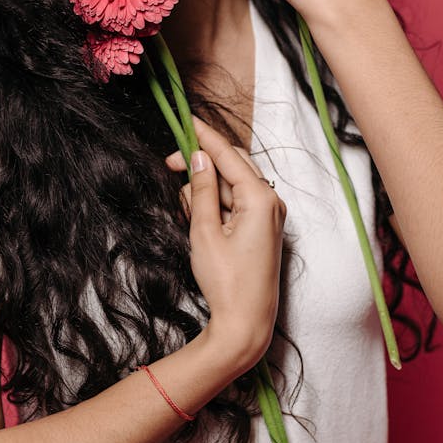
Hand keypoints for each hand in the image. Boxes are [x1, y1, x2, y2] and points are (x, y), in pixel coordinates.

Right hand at [165, 115, 285, 367]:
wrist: (246, 324)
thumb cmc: (226, 282)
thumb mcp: (204, 232)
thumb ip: (202, 189)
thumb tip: (198, 158)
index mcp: (261, 198)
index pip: (228, 154)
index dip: (203, 135)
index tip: (186, 119)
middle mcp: (271, 201)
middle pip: (233, 164)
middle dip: (202, 163)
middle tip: (171, 167)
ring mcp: (269, 215)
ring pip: (231, 184)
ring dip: (207, 190)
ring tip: (190, 217)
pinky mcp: (263, 228)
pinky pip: (236, 202)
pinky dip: (216, 204)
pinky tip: (201, 220)